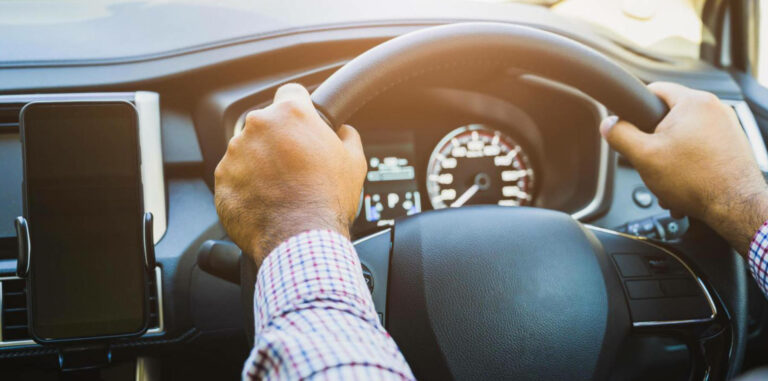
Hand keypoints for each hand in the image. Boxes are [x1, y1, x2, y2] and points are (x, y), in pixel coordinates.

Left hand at [214, 84, 366, 263]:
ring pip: (248, 149)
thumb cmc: (327, 200)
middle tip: (296, 165)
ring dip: (261, 162)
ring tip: (281, 188)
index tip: (302, 124)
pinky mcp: (222, 178)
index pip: (291, 93)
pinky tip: (266, 200)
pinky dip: (246, 185)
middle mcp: (258, 126)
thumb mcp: (354, 162)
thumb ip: (347, 137)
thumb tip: (344, 132)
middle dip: (279, 140)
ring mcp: (235, 152)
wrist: (300, 238)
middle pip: (268, 124)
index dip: (300, 108)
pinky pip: (234, 175)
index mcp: (291, 114)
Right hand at [601, 82, 767, 254]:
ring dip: (671, 160)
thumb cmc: (697, 181)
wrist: (735, 207)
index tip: (629, 125)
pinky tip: (683, 186)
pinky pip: (701, 149)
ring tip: (669, 181)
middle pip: (668, 118)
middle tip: (651, 162)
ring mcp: (727, 127)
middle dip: (655, 144)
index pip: (654, 89)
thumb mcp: (644, 156)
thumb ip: (620, 135)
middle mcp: (715, 109)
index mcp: (694, 102)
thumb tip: (608, 125)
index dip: (635, 108)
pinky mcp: (733, 145)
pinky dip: (689, 166)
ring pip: (684, 137)